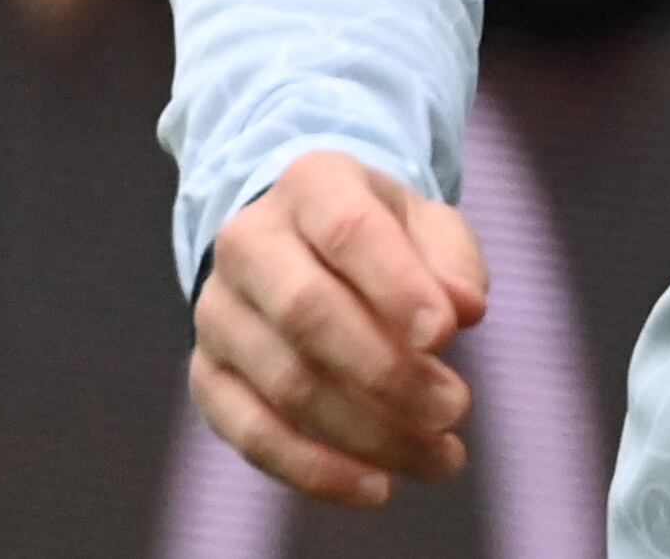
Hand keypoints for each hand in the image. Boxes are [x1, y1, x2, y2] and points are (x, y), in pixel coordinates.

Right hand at [192, 150, 489, 506]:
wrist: (304, 243)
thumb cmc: (383, 237)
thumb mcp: (428, 224)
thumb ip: (452, 261)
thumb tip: (464, 308)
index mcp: (310, 183)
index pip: (348, 230)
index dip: (396, 284)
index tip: (448, 334)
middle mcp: (248, 243)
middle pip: (307, 313)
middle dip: (387, 371)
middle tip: (455, 409)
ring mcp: (217, 312)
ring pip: (285, 383)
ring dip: (368, 432)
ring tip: (440, 456)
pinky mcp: (206, 375)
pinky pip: (251, 433)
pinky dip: (315, 470)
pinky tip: (376, 487)